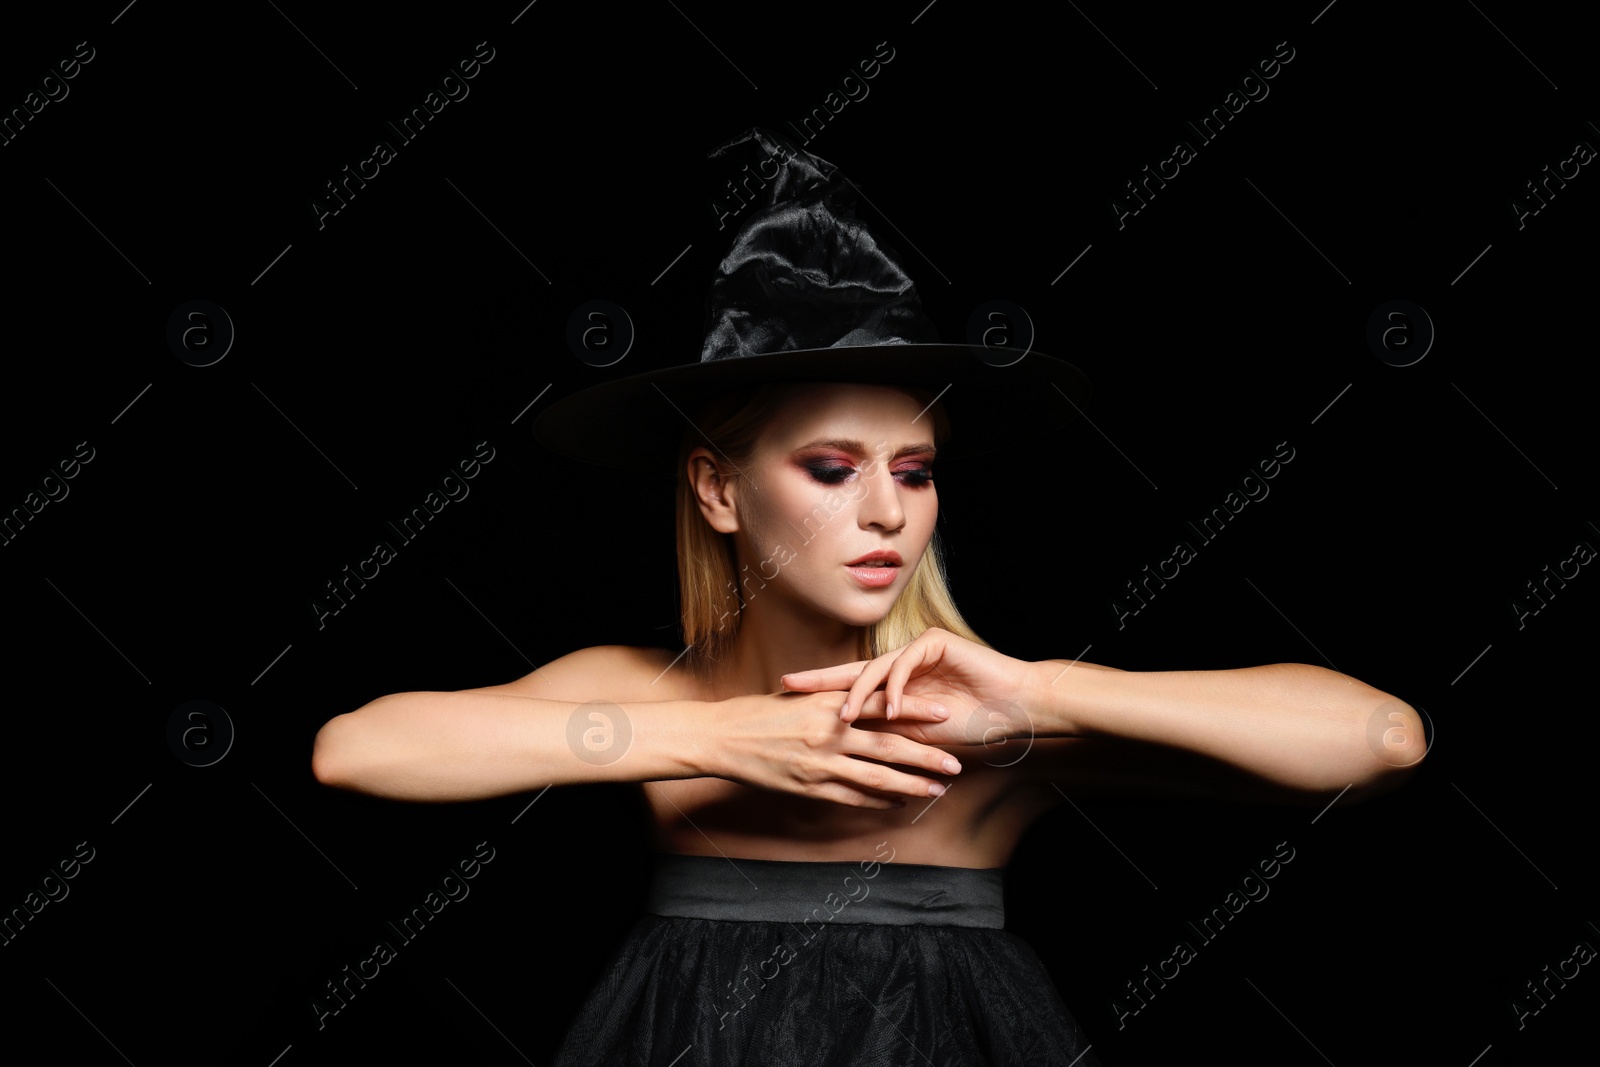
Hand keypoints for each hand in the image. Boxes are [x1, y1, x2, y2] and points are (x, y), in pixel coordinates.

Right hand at [708, 689, 962, 809]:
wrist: (719, 737)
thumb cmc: (756, 713)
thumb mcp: (797, 697)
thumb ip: (831, 700)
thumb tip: (860, 701)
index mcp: (828, 704)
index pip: (881, 705)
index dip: (915, 711)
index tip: (944, 715)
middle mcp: (829, 733)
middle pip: (888, 748)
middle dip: (926, 757)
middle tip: (955, 764)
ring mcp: (820, 764)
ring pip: (876, 778)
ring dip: (910, 786)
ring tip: (936, 791)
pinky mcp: (809, 787)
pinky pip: (852, 798)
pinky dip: (878, 802)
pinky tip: (897, 803)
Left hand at [780, 628, 1035, 748]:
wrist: (1010, 708)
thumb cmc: (969, 725)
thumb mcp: (915, 735)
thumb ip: (883, 733)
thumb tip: (840, 749)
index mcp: (895, 683)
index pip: (850, 687)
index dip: (820, 693)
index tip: (787, 700)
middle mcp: (900, 662)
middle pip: (852, 670)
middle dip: (819, 679)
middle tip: (788, 685)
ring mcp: (916, 649)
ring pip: (876, 668)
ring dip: (860, 695)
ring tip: (845, 719)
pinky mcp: (934, 642)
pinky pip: (906, 664)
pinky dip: (898, 689)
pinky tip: (892, 710)